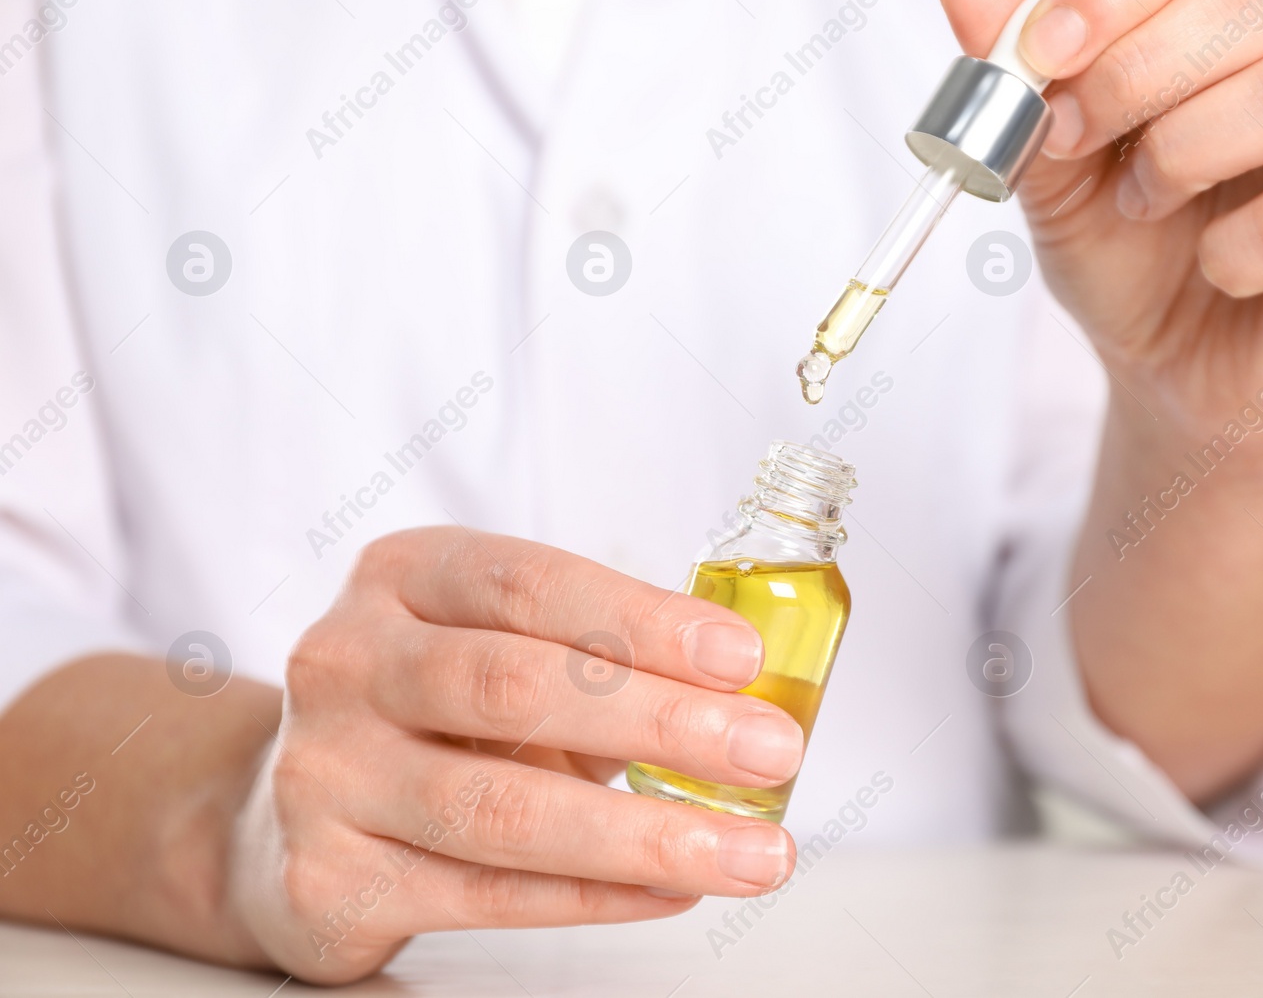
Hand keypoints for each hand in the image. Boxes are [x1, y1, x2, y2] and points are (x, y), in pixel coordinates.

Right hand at [226, 527, 801, 982]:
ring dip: (644, 834)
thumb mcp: (497, 648)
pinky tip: (673, 889)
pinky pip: (485, 895)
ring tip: (750, 852)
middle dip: (659, 720)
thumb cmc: (432, 715)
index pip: (527, 583)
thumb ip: (598, 660)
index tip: (742, 656)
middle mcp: (345, 663)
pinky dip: (594, 896)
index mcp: (401, 577)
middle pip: (510, 685)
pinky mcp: (328, 882)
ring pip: (500, 807)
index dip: (640, 619)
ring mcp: (325, 775)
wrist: (282, 818)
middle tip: (769, 750)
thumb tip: (745, 702)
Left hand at [933, 0, 1262, 452]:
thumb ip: (1019, 68)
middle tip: (1075, 139)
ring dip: (1189, 152)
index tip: (1043, 52)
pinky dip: (1236, 251)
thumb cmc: (1133, 254)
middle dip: (1140, 70)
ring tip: (1146, 203)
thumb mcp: (1054, 161)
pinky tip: (1215, 267)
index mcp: (1257, 13)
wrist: (1173, 372)